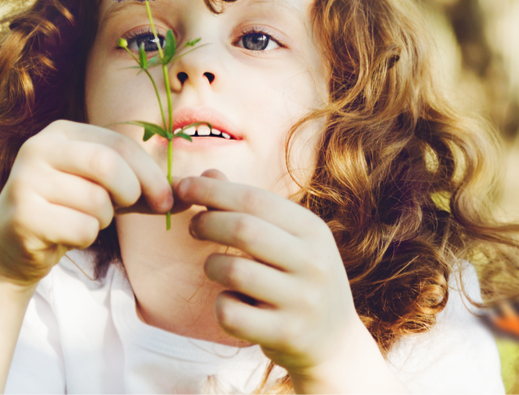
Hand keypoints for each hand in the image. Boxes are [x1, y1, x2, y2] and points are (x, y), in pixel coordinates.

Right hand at [0, 120, 185, 286]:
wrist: (13, 249)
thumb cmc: (70, 213)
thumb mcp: (112, 194)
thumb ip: (151, 189)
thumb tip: (202, 187)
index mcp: (61, 132)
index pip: (119, 143)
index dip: (150, 173)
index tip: (166, 201)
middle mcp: (38, 148)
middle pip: (108, 165)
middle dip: (130, 192)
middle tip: (129, 209)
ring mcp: (25, 180)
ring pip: (96, 202)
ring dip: (102, 220)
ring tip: (82, 221)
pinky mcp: (21, 215)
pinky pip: (80, 228)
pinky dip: (84, 238)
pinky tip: (65, 235)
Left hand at [178, 169, 405, 392]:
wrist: (335, 344)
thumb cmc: (300, 281)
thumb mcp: (288, 240)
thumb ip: (250, 208)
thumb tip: (207, 174)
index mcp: (313, 230)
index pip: (256, 199)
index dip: (213, 190)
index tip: (183, 186)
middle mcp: (314, 262)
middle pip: (244, 230)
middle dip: (207, 223)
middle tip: (193, 227)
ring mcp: (302, 301)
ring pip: (234, 271)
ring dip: (212, 266)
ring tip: (216, 268)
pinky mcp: (286, 334)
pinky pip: (231, 313)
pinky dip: (221, 305)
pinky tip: (232, 303)